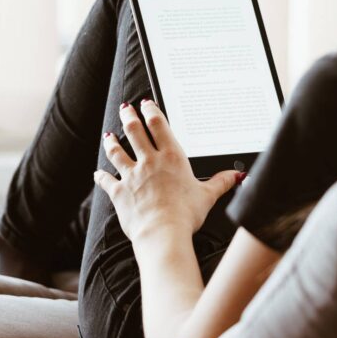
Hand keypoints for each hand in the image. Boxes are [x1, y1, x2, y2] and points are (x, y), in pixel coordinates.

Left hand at [94, 99, 244, 243]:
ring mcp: (132, 175)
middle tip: (125, 108)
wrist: (163, 233)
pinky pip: (106, 180)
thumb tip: (238, 175)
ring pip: (117, 151)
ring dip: (112, 142)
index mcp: (172, 157)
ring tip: (109, 135)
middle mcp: (149, 161)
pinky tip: (98, 173)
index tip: (146, 104)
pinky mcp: (119, 192)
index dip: (150, 111)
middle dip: (129, 117)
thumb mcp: (207, 196)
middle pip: (135, 131)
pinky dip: (101, 176)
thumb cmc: (186, 214)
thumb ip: (221, 182)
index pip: (158, 125)